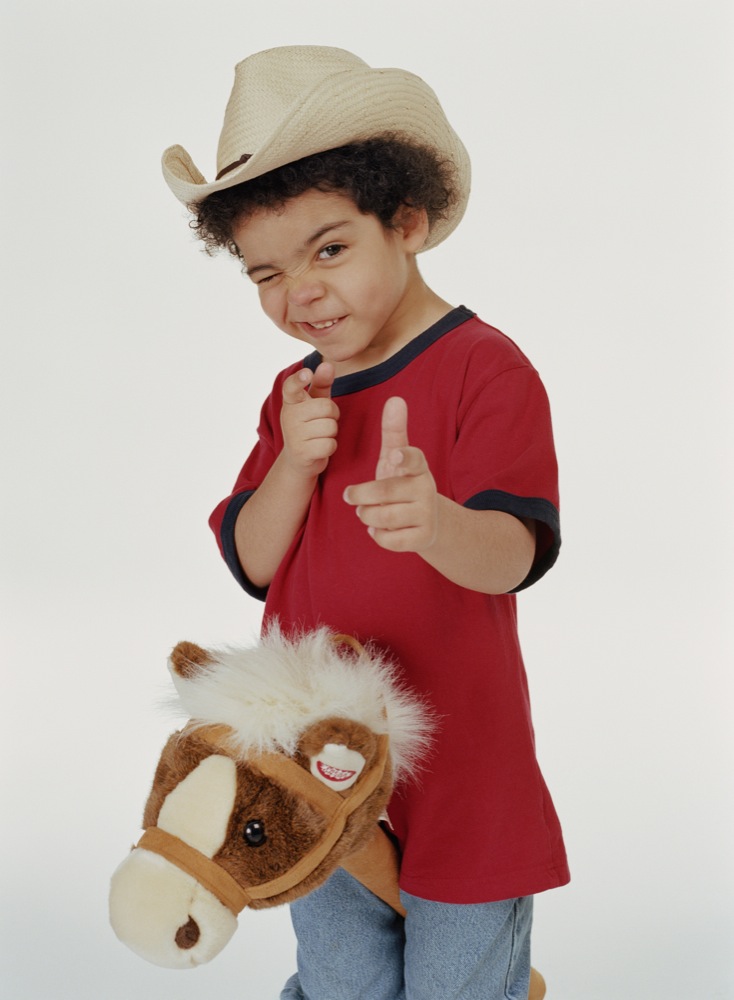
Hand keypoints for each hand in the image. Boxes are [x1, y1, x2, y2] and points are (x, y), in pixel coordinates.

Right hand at [280, 362, 338, 477]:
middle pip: (326, 407)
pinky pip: (330, 444)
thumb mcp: (315, 402)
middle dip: (333, 414)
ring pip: (330, 427)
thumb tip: (328, 364)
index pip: (291, 387)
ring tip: (320, 435)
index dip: (299, 379)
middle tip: (324, 420)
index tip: (307, 373)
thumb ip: (322, 383)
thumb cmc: (310, 424)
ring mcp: (293, 435)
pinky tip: (320, 447)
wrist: (299, 459)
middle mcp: (289, 416)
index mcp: (291, 401)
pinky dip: (330, 447)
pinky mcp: (301, 453)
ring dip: (332, 432)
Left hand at [343, 397, 438, 551]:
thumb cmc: (404, 482)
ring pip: (384, 517)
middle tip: (350, 496)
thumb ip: (394, 431)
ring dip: (366, 514)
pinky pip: (389, 539)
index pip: (414, 459)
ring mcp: (426, 515)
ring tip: (365, 511)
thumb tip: (395, 399)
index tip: (393, 456)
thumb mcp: (398, 457)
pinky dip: (377, 534)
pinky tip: (378, 528)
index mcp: (418, 467)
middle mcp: (426, 489)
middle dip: (361, 495)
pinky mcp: (422, 537)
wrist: (430, 522)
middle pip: (385, 492)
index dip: (404, 457)